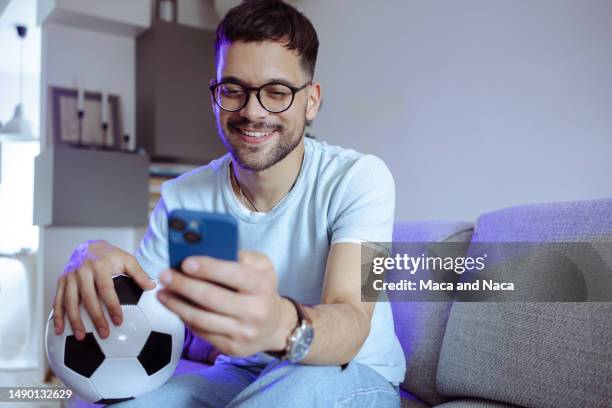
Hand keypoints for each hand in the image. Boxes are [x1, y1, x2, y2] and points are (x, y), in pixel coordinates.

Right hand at [53, 240, 155, 340]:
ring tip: (81, 336)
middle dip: (95, 318)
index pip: (106, 289)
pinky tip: (60, 330)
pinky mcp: (61, 281)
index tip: (118, 321)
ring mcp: (69, 276)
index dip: (112, 306)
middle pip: (87, 298)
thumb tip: (151, 287)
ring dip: (74, 321)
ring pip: (69, 301)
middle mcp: (82, 270)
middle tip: (104, 333)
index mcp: (99, 265)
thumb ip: (139, 273)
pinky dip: (58, 316)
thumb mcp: (127, 259)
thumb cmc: (110, 255)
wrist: (89, 246)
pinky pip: (57, 300)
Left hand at [157, 251, 295, 356]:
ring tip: (162, 292)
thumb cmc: (262, 289)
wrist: (275, 326)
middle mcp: (254, 311)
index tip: (186, 262)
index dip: (208, 268)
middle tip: (165, 275)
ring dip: (176, 304)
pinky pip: (201, 332)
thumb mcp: (263, 267)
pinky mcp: (231, 347)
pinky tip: (175, 306)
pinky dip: (184, 317)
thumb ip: (243, 256)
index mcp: (263, 286)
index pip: (234, 275)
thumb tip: (210, 250)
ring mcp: (242, 332)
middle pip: (211, 298)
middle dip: (183, 285)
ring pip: (201, 319)